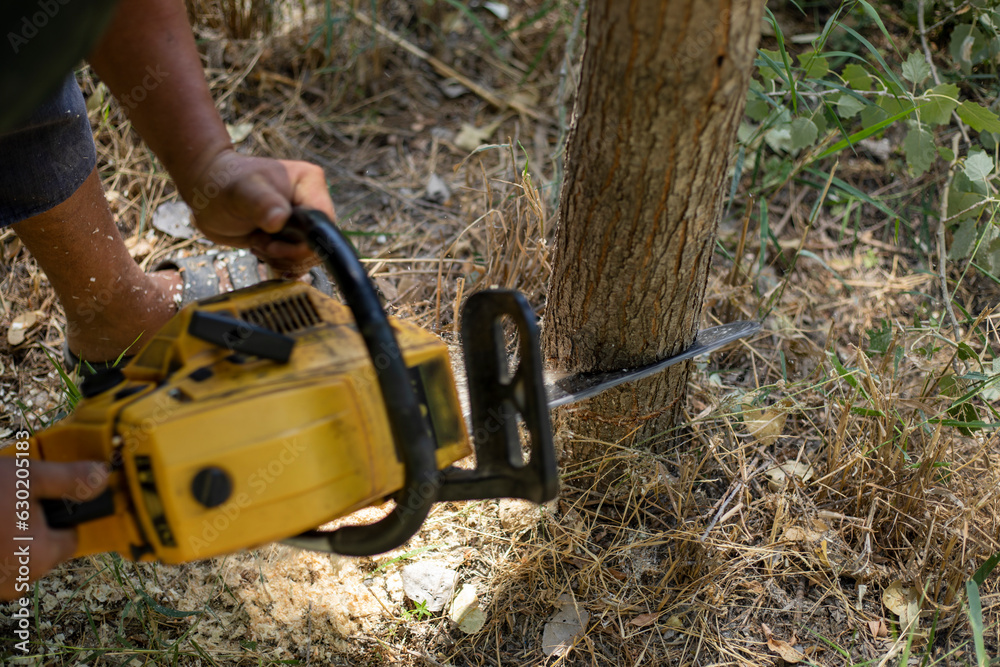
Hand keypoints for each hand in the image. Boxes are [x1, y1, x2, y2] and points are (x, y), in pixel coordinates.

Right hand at [0, 458, 109, 600]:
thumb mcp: (27, 477)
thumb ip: (70, 480)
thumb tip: (104, 478)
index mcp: (41, 557)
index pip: (72, 538)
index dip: (64, 515)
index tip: (46, 500)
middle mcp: (18, 581)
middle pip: (43, 549)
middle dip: (33, 526)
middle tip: (10, 502)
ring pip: (17, 558)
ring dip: (9, 537)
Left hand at [182, 149, 336, 275]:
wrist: (208, 193)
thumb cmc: (223, 184)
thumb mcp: (241, 192)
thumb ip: (262, 203)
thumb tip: (279, 220)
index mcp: (310, 184)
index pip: (324, 224)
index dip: (303, 242)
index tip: (274, 241)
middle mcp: (312, 203)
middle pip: (318, 245)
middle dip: (288, 253)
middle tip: (262, 242)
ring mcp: (304, 222)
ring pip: (308, 257)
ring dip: (280, 258)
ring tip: (258, 241)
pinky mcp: (293, 237)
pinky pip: (298, 261)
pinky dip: (279, 263)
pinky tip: (262, 250)